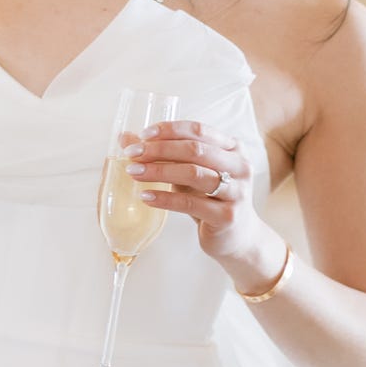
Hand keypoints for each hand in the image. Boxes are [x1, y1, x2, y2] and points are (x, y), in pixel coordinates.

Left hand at [121, 119, 259, 263]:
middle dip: (159, 150)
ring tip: (134, 172)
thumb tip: (126, 138)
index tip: (144, 135)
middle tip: (133, 154)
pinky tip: (146, 197)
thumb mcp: (190, 172)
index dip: (170, 130)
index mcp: (233, 148)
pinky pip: (191, 204)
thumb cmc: (211, 199)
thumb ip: (164, 154)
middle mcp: (239, 166)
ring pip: (193, 174)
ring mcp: (236, 192)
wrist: (236, 236)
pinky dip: (165, 198)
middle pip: (195, 150)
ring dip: (159, 171)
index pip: (199, 130)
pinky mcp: (227, 216)